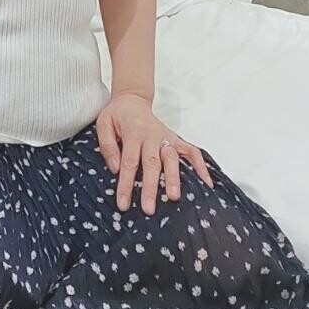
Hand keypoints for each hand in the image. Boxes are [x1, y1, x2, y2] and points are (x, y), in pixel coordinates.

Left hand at [96, 92, 214, 214]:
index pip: (129, 161)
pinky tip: (205, 182)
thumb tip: (115, 168)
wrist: (132, 99)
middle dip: (151, 187)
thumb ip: (107, 145)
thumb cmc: (117, 115)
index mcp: (133, 132)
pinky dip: (200, 165)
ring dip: (173, 178)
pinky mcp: (175, 138)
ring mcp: (166, 137)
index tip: (123, 204)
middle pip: (152, 163)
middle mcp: (152, 135)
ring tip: (174, 197)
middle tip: (148, 208)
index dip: (126, 184)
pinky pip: (191, 151)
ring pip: (172, 159)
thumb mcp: (103, 124)